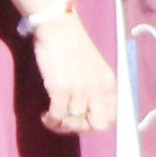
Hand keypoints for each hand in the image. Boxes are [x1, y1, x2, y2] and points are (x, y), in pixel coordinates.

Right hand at [28, 5, 118, 136]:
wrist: (59, 28)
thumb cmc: (73, 46)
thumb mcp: (94, 68)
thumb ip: (95, 88)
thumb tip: (85, 111)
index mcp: (108, 84)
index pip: (110, 118)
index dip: (93, 123)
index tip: (78, 118)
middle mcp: (97, 88)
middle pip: (97, 126)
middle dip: (80, 128)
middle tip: (65, 120)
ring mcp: (80, 89)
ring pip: (74, 123)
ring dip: (61, 125)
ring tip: (51, 117)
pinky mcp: (61, 87)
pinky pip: (57, 115)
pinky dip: (50, 119)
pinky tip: (45, 114)